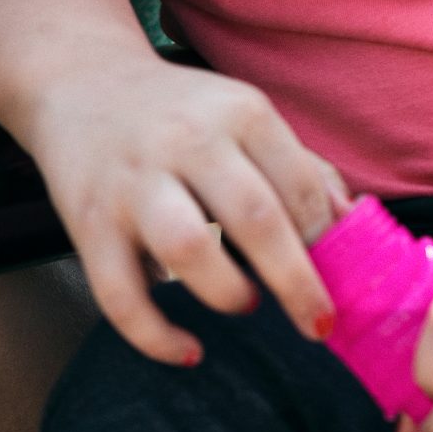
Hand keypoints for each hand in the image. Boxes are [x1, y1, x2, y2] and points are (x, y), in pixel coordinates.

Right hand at [26, 61, 350, 365]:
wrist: (81, 82)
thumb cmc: (182, 114)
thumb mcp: (246, 116)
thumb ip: (301, 168)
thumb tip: (351, 227)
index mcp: (239, 112)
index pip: (300, 185)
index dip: (328, 240)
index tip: (342, 278)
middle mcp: (187, 141)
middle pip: (255, 216)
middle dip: (296, 281)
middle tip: (319, 322)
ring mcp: (134, 182)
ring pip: (188, 248)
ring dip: (229, 292)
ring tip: (246, 303)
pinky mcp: (88, 223)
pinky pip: (120, 294)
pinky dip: (156, 336)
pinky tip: (188, 350)